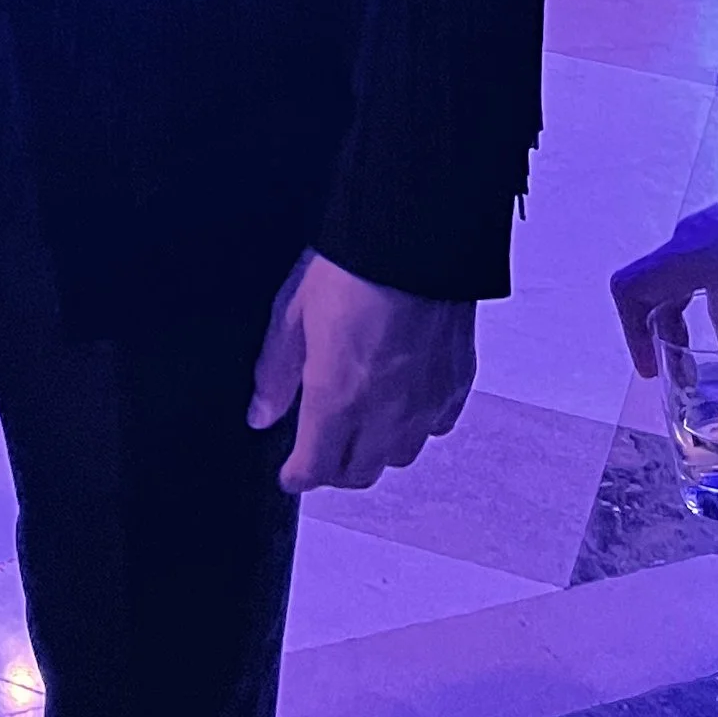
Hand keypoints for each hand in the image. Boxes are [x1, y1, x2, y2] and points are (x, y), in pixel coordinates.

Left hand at [248, 252, 476, 491]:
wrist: (416, 240)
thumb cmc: (352, 268)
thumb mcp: (293, 313)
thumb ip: (275, 372)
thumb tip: (260, 415)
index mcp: (337, 399)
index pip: (316, 468)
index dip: (298, 476)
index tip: (290, 473)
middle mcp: (385, 415)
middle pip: (358, 473)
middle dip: (333, 470)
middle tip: (320, 450)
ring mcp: (425, 404)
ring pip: (399, 457)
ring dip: (375, 451)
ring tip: (360, 425)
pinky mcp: (456, 384)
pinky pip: (436, 427)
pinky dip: (417, 426)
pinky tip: (403, 402)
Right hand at [612, 202, 717, 379]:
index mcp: (680, 261)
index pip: (630, 291)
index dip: (632, 333)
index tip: (650, 367)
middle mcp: (687, 250)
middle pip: (658, 296)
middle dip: (667, 341)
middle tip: (683, 379)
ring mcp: (712, 244)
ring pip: (692, 294)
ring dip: (705, 333)